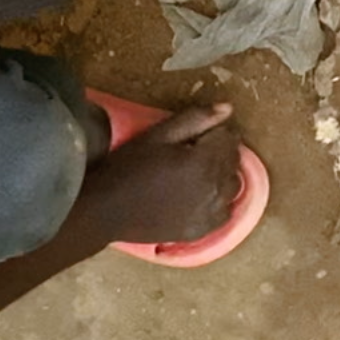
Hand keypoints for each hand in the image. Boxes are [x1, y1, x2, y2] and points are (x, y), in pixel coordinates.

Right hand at [78, 103, 241, 243]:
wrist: (106, 211)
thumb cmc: (128, 167)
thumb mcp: (158, 135)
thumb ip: (195, 119)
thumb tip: (228, 108)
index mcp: (204, 161)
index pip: (229, 138)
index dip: (216, 132)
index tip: (197, 134)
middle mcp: (214, 189)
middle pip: (233, 162)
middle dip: (220, 151)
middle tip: (194, 151)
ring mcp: (211, 213)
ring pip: (233, 186)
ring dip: (221, 176)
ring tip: (196, 173)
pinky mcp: (203, 230)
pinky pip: (225, 212)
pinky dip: (218, 201)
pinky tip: (198, 196)